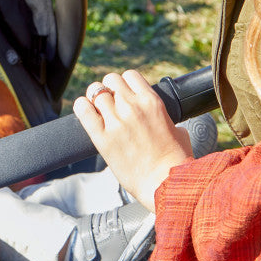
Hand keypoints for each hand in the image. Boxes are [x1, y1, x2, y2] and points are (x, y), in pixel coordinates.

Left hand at [72, 70, 192, 211]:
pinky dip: (82, 108)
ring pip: (95, 91)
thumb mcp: (178, 132)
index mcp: (152, 102)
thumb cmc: (175, 162)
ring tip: (98, 111)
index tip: (123, 95)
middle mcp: (132, 106)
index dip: (124, 84)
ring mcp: (116, 121)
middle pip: (110, 80)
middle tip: (110, 104)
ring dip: (95, 99)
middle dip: (109, 90)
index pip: (130, 75)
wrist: (165, 184)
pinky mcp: (102, 137)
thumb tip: (167, 123)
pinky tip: (86, 113)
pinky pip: (83, 110)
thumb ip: (167, 120)